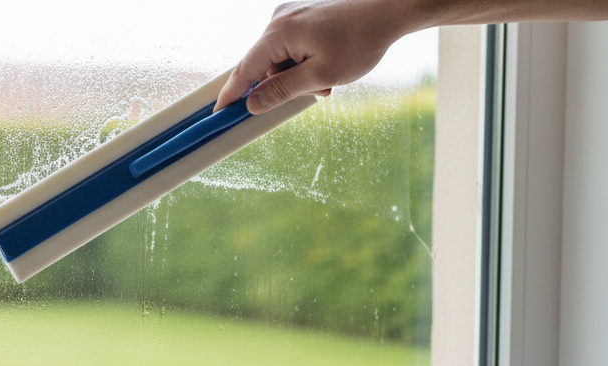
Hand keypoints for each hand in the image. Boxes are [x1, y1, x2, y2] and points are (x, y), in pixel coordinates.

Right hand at [214, 0, 416, 114]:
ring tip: (329, 79)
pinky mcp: (303, 13)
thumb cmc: (359, 41)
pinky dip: (304, 60)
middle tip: (315, 92)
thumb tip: (252, 105)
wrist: (388, 9)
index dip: (231, 95)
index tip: (219, 114)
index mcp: (278, 33)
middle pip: (264, 64)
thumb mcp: (320, 75)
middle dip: (283, 85)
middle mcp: (278, 19)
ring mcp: (291, 14)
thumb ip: (282, 91)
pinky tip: (327, 64)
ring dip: (298, 74)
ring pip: (281, 57)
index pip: (244, 70)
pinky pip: (292, 45)